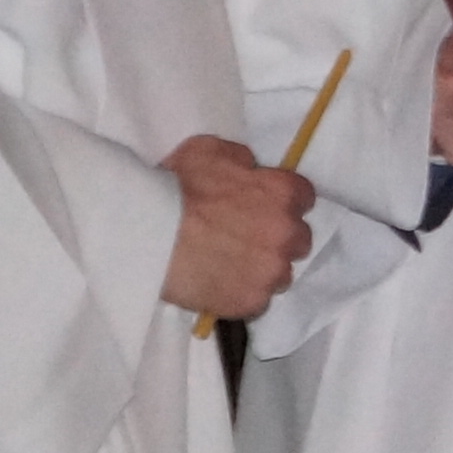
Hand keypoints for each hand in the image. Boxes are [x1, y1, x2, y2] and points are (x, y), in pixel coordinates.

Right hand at [162, 135, 314, 322]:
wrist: (147, 233)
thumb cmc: (177, 185)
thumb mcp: (210, 150)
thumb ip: (242, 159)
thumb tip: (252, 169)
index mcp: (283, 193)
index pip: (304, 197)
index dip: (282, 201)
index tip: (264, 205)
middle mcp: (287, 234)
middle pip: (298, 239)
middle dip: (278, 237)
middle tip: (246, 237)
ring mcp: (271, 272)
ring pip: (281, 273)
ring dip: (263, 268)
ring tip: (231, 264)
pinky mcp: (252, 303)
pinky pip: (257, 301)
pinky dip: (242, 293)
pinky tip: (219, 284)